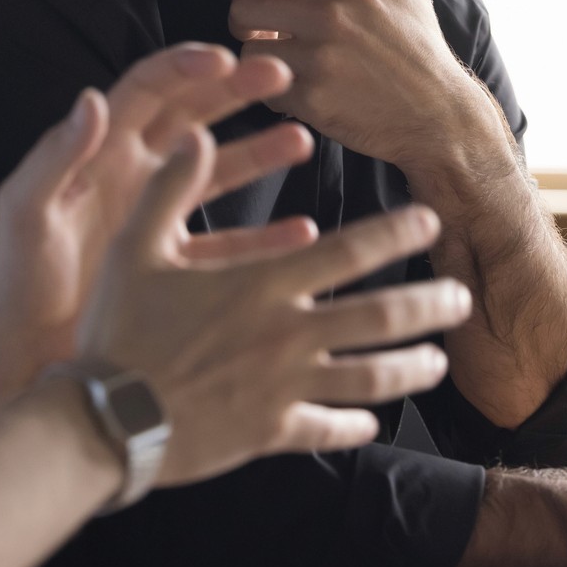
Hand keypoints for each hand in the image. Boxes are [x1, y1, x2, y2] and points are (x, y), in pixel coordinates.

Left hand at [0, 44, 314, 371]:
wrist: (17, 344)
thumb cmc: (13, 271)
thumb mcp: (26, 207)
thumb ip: (56, 155)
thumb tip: (92, 98)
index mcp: (101, 151)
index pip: (148, 89)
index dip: (186, 67)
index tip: (225, 58)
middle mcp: (135, 175)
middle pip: (194, 117)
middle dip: (237, 91)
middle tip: (279, 73)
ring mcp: (159, 219)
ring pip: (219, 173)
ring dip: (260, 153)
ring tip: (301, 140)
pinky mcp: (174, 265)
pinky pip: (230, 246)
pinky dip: (266, 239)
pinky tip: (302, 233)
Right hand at [79, 129, 474, 485]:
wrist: (103, 420)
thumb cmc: (117, 329)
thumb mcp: (135, 247)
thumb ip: (169, 188)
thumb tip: (194, 134)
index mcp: (261, 284)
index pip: (349, 251)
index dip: (396, 232)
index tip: (430, 219)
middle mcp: (285, 334)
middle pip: (380, 316)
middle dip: (430, 304)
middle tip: (463, 297)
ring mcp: (284, 388)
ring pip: (369, 377)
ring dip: (411, 366)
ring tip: (438, 361)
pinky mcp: (270, 432)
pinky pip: (325, 429)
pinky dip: (354, 426)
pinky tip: (373, 424)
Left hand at [215, 0, 509, 176]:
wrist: (439, 117)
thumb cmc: (419, 48)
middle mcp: (331, 14)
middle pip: (245, 4)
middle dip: (244, 16)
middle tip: (258, 25)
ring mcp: (320, 58)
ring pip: (248, 47)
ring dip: (257, 53)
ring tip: (279, 55)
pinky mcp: (312, 99)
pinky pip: (264, 84)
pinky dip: (272, 88)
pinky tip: (295, 86)